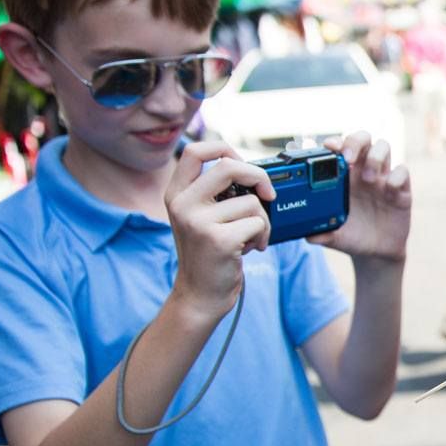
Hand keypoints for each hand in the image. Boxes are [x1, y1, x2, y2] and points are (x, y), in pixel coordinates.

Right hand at [165, 140, 274, 321]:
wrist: (200, 296)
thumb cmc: (209, 254)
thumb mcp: (202, 217)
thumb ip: (216, 192)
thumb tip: (252, 171)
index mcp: (176, 194)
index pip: (195, 151)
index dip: (223, 148)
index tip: (241, 161)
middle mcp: (182, 204)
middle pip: (229, 166)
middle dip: (258, 177)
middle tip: (268, 195)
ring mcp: (198, 222)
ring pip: (251, 201)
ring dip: (262, 220)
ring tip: (250, 237)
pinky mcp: (219, 240)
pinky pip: (258, 223)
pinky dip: (263, 236)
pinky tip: (250, 249)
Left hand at [306, 131, 410, 261]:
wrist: (376, 253)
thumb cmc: (352, 236)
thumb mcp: (334, 236)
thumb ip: (322, 233)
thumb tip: (307, 235)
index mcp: (344, 177)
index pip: (340, 148)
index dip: (336, 142)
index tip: (329, 148)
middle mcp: (363, 171)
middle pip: (362, 138)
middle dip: (355, 142)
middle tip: (348, 159)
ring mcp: (383, 178)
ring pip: (383, 147)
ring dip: (375, 157)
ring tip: (368, 179)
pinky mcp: (401, 190)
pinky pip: (403, 172)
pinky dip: (397, 176)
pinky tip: (390, 189)